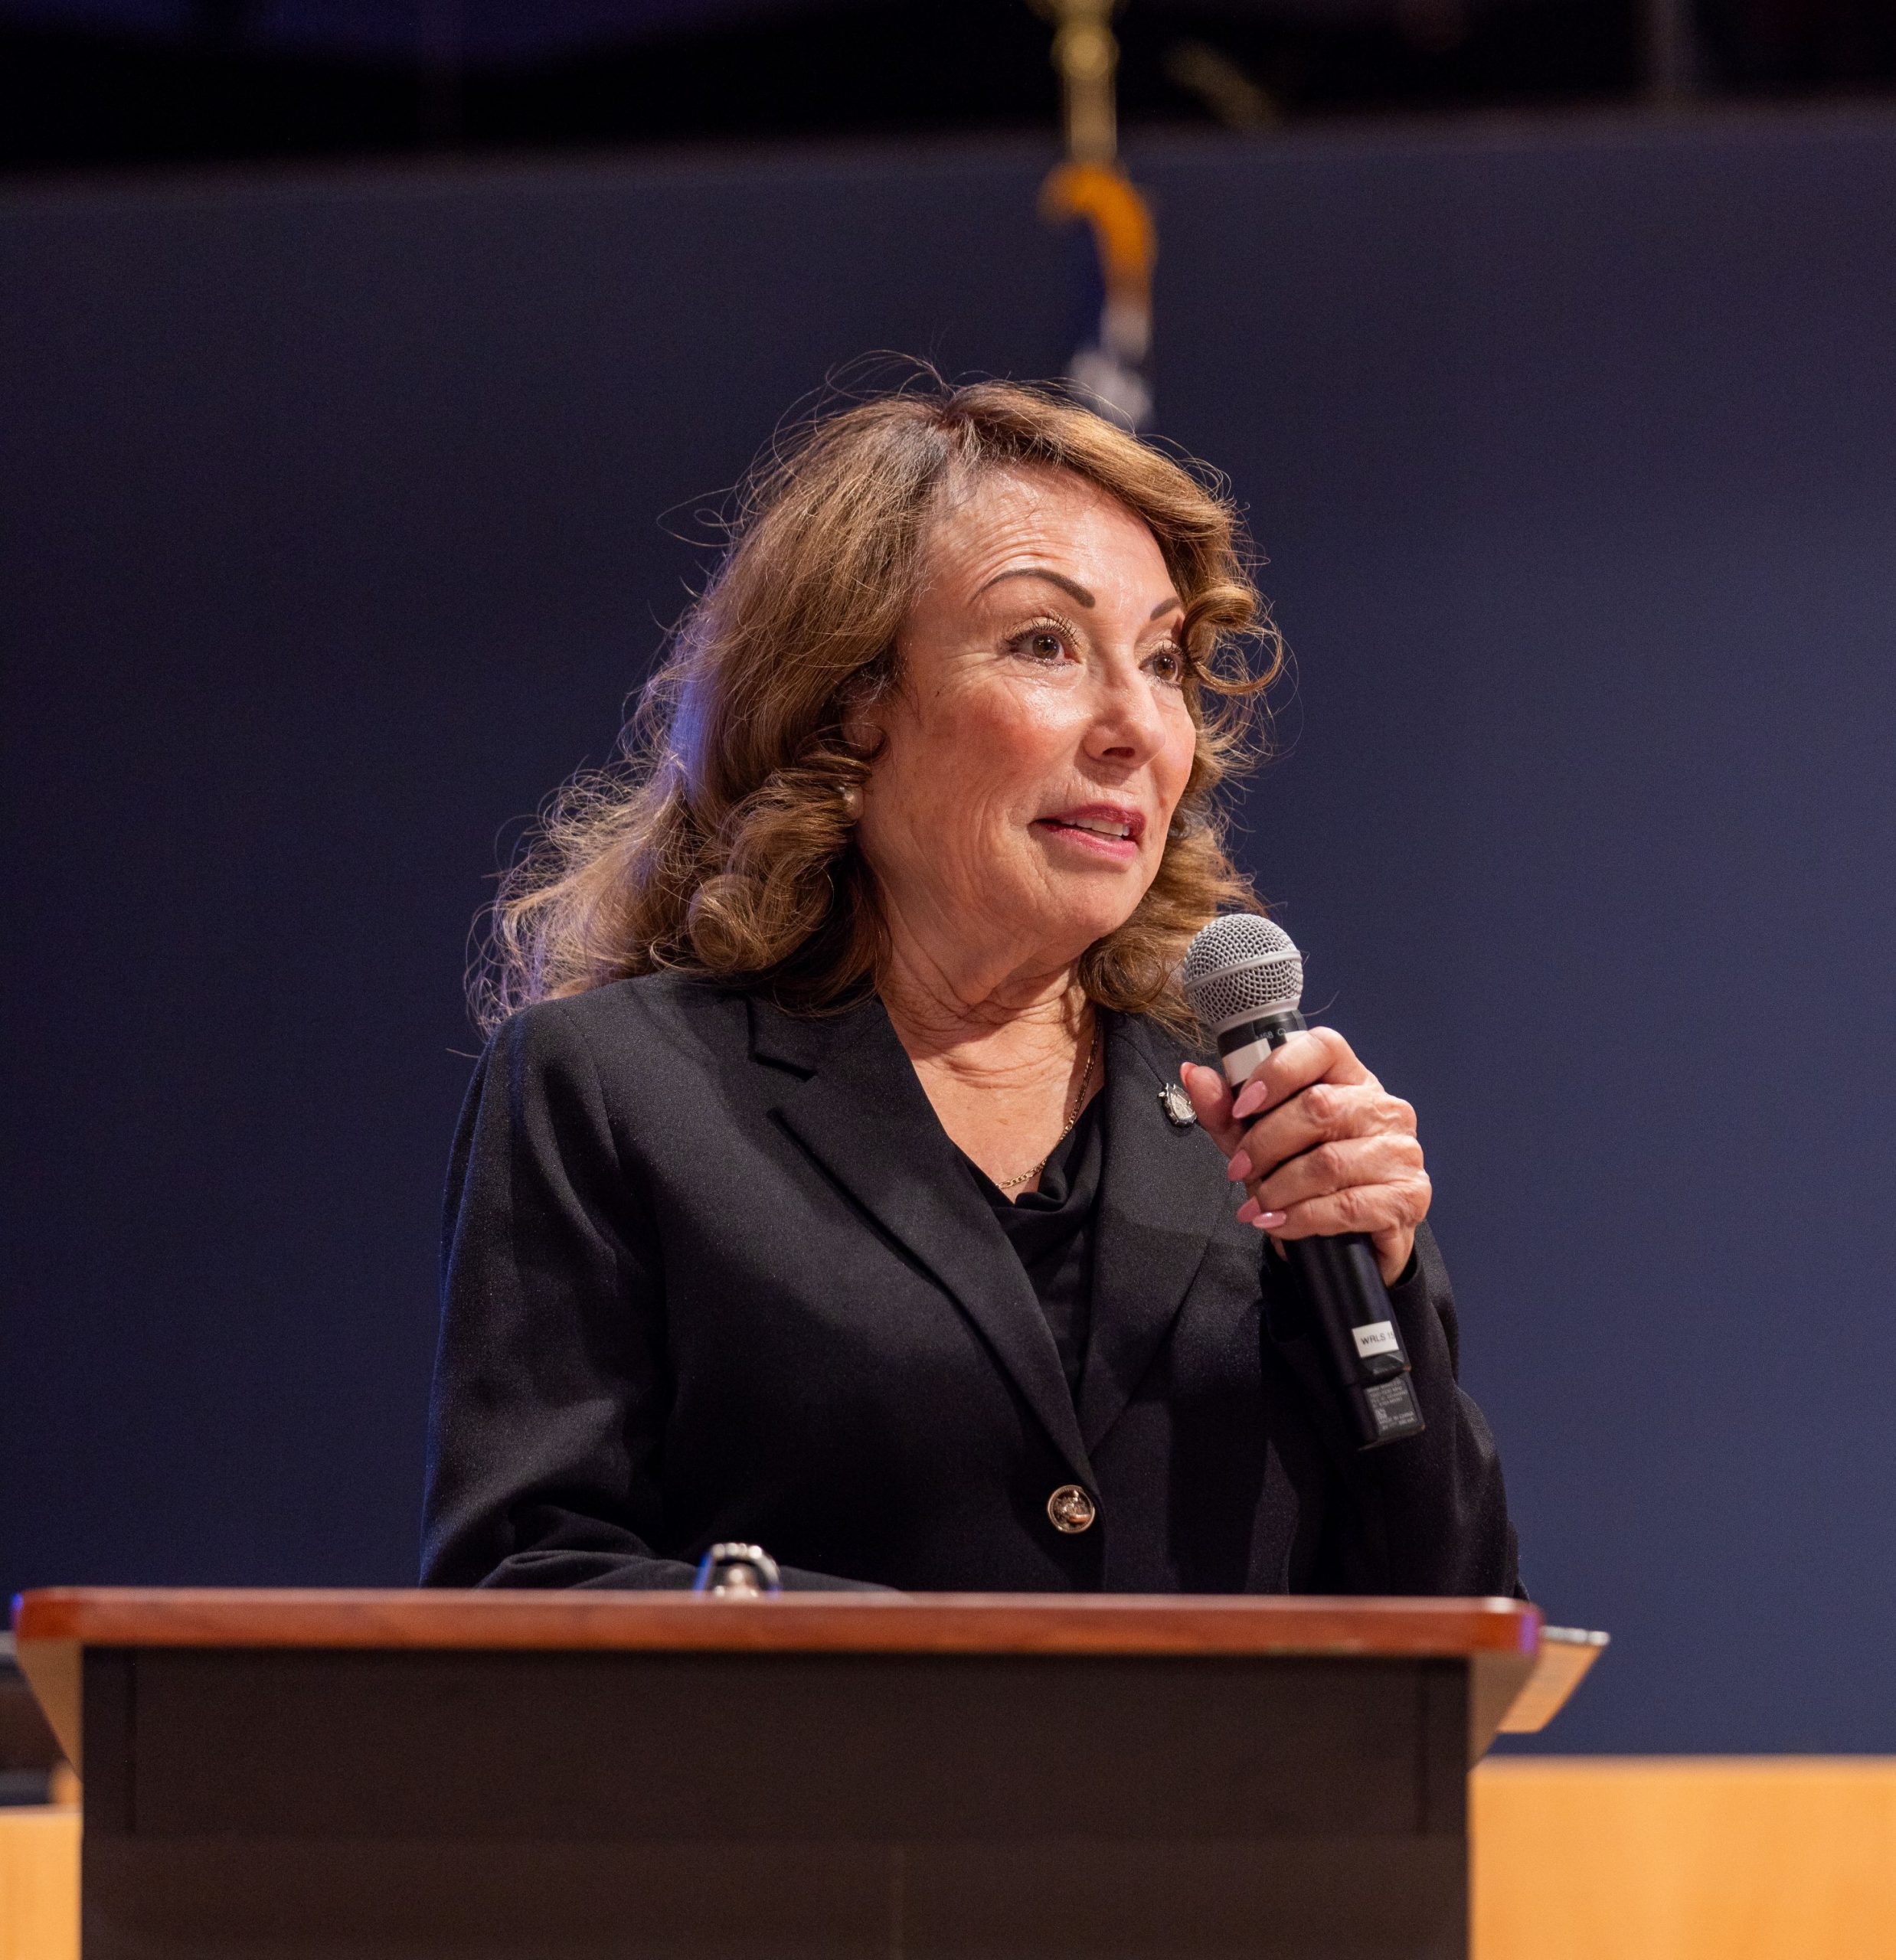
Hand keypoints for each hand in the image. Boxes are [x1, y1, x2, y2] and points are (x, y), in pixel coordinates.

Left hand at [1180, 1028, 1429, 1286]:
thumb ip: (1227, 1111)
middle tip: (1239, 1169)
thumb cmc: (1305, 1179)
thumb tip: (1193, 1075)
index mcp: (1350, 1079)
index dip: (1278, 1071)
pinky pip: (1348, 1205)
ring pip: (1329, 1161)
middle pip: (1319, 1107)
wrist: (1348, 1240)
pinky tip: (1280, 1223)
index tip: (1243, 1106)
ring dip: (1280, 1188)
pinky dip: (1303, 1217)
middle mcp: (1383, 1108)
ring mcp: (1401, 1151)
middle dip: (1266, 1143)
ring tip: (1257, 1204)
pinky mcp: (1408, 1196)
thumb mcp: (1257, 1141)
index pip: (1323, 1047)